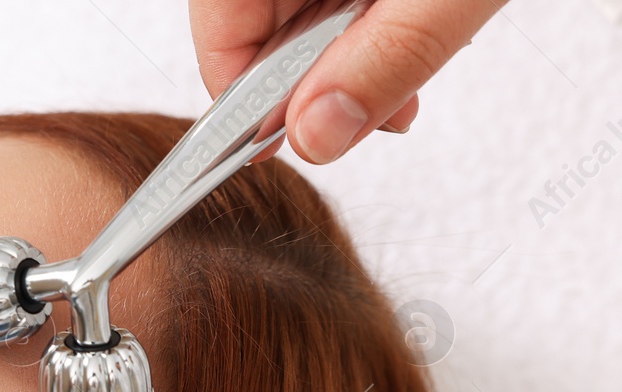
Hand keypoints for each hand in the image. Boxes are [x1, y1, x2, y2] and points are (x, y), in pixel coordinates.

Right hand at [189, 0, 507, 163]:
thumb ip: (388, 60)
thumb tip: (318, 135)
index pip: (219, 35)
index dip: (256, 103)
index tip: (304, 140)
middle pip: (253, 23)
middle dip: (315, 75)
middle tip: (386, 100)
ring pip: (292, 6)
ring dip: (344, 46)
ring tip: (410, 43)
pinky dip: (362, 9)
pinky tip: (405, 11)